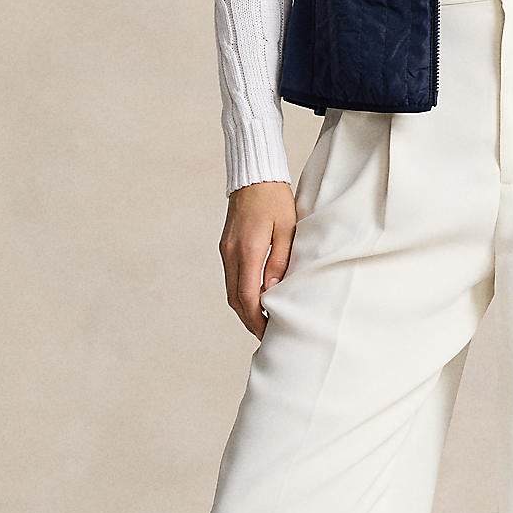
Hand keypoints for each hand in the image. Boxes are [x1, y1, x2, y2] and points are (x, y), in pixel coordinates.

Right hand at [221, 180, 298, 338]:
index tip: (269, 332)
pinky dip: (241, 295)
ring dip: (244, 309)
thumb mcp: (287, 230)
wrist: (254, 177)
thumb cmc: (276, 200)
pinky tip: (255, 300)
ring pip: (231, 291)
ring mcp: (225, 251)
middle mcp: (231, 253)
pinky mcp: (226, 248)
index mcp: (248, 250)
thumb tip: (271, 291)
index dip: (257, 319)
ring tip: (262, 322)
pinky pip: (231, 279)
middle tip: (266, 335)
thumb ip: (279, 261)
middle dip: (249, 320)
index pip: (248, 296)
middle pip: (235, 299)